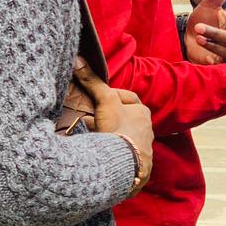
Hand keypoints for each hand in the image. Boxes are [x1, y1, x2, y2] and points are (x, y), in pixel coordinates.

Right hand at [72, 59, 153, 173]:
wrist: (125, 164)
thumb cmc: (119, 129)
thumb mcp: (104, 101)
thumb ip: (92, 81)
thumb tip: (78, 59)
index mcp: (143, 113)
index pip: (128, 99)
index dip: (111, 98)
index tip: (98, 100)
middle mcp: (146, 130)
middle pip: (124, 119)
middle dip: (107, 119)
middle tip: (91, 119)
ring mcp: (142, 149)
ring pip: (122, 137)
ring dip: (108, 136)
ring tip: (92, 137)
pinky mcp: (136, 165)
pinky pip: (121, 155)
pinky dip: (111, 152)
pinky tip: (100, 153)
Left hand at [185, 0, 225, 64]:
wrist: (189, 36)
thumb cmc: (203, 18)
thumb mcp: (209, 4)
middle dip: (216, 34)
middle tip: (199, 27)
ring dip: (213, 46)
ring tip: (198, 37)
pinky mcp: (218, 65)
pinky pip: (219, 67)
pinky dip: (212, 63)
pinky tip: (203, 58)